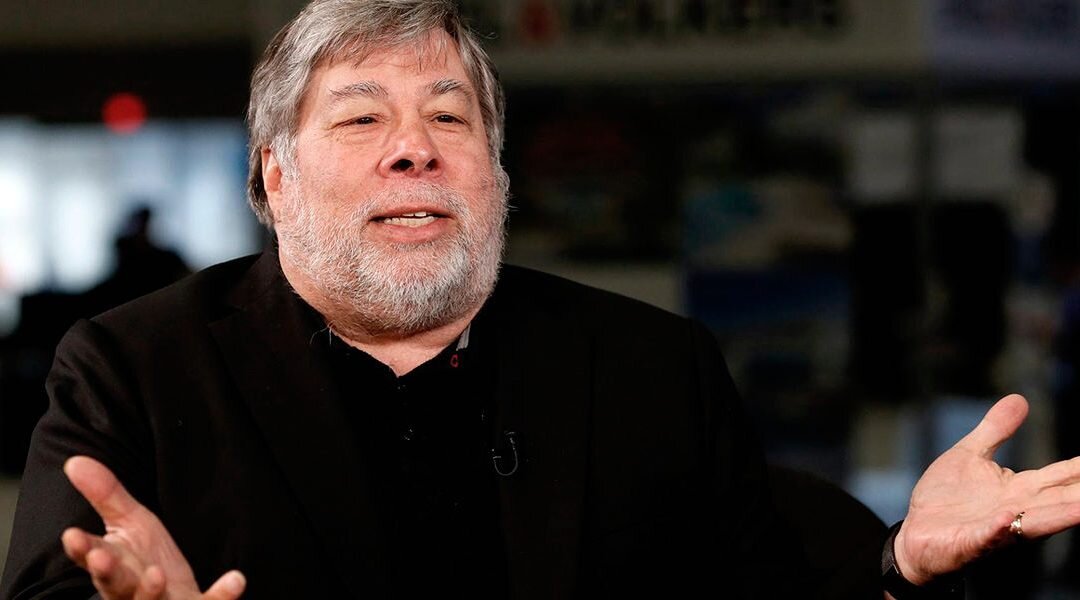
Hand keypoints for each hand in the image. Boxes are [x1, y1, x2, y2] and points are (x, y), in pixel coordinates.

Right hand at [61, 455, 245, 599]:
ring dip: (151, 591)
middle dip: (108, 574)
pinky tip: (236, 580)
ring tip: (157, 574)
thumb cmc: (145, 561)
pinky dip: (221, 596)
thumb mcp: (130, 524)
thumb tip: (75, 461)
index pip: (93, 557)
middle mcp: (132, 591)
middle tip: (102, 559)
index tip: (72, 535)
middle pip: (116, 585)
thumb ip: (106, 496)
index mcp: (115, 566)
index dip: (83, 549)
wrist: (175, 598)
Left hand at [894, 394, 1079, 584]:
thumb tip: (1019, 398)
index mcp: (1021, 489)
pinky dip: (998, 528)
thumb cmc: (946, 497)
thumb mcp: (970, 454)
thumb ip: (995, 430)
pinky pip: (987, 535)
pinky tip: (1008, 517)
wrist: (914, 533)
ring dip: (1061, 515)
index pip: (1062, 476)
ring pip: (1036, 522)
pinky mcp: (970, 541)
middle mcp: (1018, 509)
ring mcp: (997, 528)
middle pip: (1060, 500)